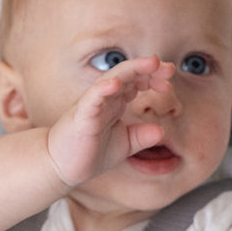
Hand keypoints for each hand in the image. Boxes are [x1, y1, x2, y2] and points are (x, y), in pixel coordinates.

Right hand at [46, 55, 174, 186]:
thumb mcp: (124, 145)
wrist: (62, 167)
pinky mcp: (82, 116)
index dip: (152, 78)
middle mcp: (104, 99)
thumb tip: (161, 131)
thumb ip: (141, 137)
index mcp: (115, 103)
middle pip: (127, 75)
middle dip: (148, 69)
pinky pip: (92, 99)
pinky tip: (115, 83)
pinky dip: (103, 89)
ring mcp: (92, 105)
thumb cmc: (90, 152)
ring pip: (112, 80)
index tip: (168, 82)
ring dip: (131, 70)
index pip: (136, 82)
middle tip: (169, 67)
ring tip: (149, 63)